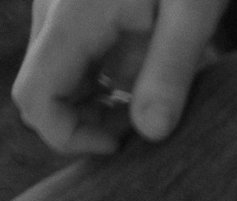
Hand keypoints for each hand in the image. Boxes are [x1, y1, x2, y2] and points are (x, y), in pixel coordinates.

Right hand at [12, 0, 227, 153]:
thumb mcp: (192, 15)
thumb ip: (170, 72)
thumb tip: (151, 134)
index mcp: (71, 20)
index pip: (35, 97)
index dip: (70, 136)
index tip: (123, 143)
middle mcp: (53, 15)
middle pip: (44, 90)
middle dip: (88, 122)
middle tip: (148, 127)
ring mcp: (61, 8)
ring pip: (60, 74)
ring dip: (98, 102)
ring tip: (156, 103)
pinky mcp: (79, 4)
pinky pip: (77, 52)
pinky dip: (106, 77)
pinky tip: (151, 76)